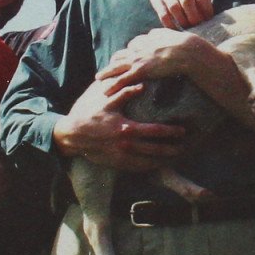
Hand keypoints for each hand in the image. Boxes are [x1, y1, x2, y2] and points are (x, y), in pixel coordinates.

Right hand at [52, 77, 185, 170]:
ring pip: (146, 162)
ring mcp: (120, 157)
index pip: (154, 131)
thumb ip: (124, 92)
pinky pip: (135, 168)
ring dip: (162, 160)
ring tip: (175, 157)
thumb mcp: (105, 99)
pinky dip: (148, 167)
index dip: (170, 132)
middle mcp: (125, 145)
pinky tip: (156, 164)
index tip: (182, 131)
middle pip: (154, 150)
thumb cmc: (88, 113)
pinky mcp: (115, 163)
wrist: (70, 134)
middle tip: (184, 147)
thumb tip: (142, 85)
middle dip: (171, 149)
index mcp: (125, 128)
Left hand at [97, 29, 211, 93]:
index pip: (133, 45)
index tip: (123, 57)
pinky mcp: (141, 70)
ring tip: (98, 78)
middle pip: (121, 55)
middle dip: (113, 62)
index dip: (127, 52)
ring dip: (107, 73)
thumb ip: (160, 33)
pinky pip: (123, 78)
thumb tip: (153, 32)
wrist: (186, 52)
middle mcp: (140, 48)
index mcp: (148, 40)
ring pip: (118, 66)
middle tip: (106, 68)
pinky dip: (114, 84)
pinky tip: (106, 90)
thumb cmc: (183, 45)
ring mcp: (139, 59)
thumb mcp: (170, 34)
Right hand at [146, 0, 213, 29]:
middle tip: (197, 27)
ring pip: (174, 7)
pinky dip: (170, 24)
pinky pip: (163, 14)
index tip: (208, 20)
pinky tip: (175, 30)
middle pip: (187, 1)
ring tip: (187, 29)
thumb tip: (210, 21)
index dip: (207, 9)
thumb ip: (200, 1)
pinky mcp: (156, 1)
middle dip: (194, 17)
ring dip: (182, 21)